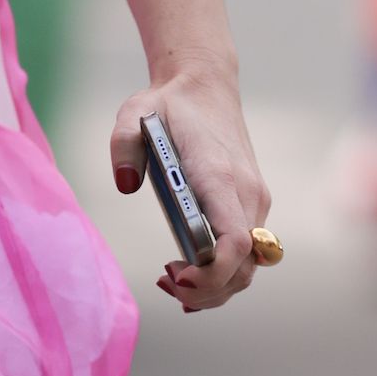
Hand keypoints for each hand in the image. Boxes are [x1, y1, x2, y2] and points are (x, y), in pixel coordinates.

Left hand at [109, 67, 269, 311]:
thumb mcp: (132, 112)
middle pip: (244, 267)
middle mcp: (247, 194)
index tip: (176, 278)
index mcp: (220, 176)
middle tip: (166, 283)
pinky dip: (223, 275)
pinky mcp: (251, 206)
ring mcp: (254, 201)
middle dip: (207, 290)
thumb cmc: (168, 104)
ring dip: (215, 288)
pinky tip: (189, 278)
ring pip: (249, 267)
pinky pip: (246, 254)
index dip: (211, 273)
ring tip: (172, 281)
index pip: (235, 242)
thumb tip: (125, 185)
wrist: (205, 85)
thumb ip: (123, 146)